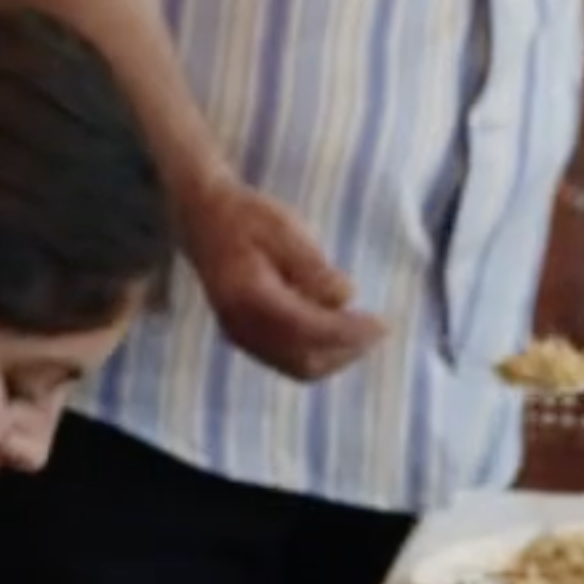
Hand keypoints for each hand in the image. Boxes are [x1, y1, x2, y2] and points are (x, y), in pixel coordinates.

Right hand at [181, 174, 387, 383]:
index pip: (308, 329)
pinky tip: (337, 334)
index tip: (381, 325)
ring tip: (362, 334)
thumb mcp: (284, 227)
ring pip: (296, 367)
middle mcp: (240, 325)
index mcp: (249, 295)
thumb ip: (312, 266)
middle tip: (377, 331)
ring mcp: (239, 336)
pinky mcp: (244, 338)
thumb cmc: (246, 216)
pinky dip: (317, 354)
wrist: (202, 218)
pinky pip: (286, 361)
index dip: (348, 333)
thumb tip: (345, 297)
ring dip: (334, 357)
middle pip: (304, 360)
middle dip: (346, 351)